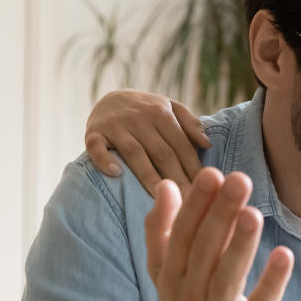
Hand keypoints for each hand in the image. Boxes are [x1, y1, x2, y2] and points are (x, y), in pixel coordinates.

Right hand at [86, 90, 210, 194]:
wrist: (109, 98)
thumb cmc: (147, 110)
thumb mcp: (171, 108)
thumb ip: (191, 124)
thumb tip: (207, 144)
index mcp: (162, 113)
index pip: (181, 145)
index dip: (193, 168)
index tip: (203, 191)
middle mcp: (140, 118)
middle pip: (161, 153)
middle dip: (176, 179)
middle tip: (188, 203)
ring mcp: (115, 125)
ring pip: (134, 153)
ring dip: (148, 176)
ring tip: (160, 198)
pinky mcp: (93, 132)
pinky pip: (97, 147)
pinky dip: (105, 160)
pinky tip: (116, 174)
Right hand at [145, 167, 292, 300]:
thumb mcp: (167, 275)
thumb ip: (163, 231)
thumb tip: (165, 185)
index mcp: (175, 275)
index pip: (184, 235)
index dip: (197, 205)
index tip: (211, 173)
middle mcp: (193, 295)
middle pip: (206, 251)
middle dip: (221, 214)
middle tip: (239, 179)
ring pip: (227, 279)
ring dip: (241, 246)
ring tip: (254, 213)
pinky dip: (270, 285)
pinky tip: (284, 256)